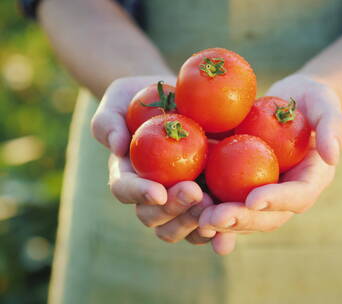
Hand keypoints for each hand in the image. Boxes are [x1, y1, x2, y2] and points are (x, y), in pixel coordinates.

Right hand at [91, 76, 215, 245]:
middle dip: (173, 209)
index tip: (158, 192)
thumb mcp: (120, 97)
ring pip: (179, 228)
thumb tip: (117, 146)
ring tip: (215, 207)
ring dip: (195, 223)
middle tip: (195, 193)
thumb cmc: (143, 96)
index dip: (139, 193)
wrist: (180, 99)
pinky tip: (231, 230)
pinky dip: (219, 233)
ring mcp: (178, 202)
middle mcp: (151, 194)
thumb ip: (109, 120)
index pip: (125, 188)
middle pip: (153, 216)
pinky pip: (209, 226)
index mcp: (128, 173)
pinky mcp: (205, 202)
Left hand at [195, 74, 341, 253]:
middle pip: (267, 217)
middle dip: (241, 220)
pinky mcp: (241, 187)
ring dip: (220, 222)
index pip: (297, 197)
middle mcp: (286, 195)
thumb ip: (333, 127)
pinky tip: (186, 209)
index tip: (254, 198)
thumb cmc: (311, 100)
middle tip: (215, 217)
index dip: (277, 201)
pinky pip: (225, 201)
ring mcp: (263, 193)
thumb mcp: (325, 104)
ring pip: (243, 216)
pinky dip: (207, 209)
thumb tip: (332, 156)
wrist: (290, 102)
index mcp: (310, 180)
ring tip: (196, 218)